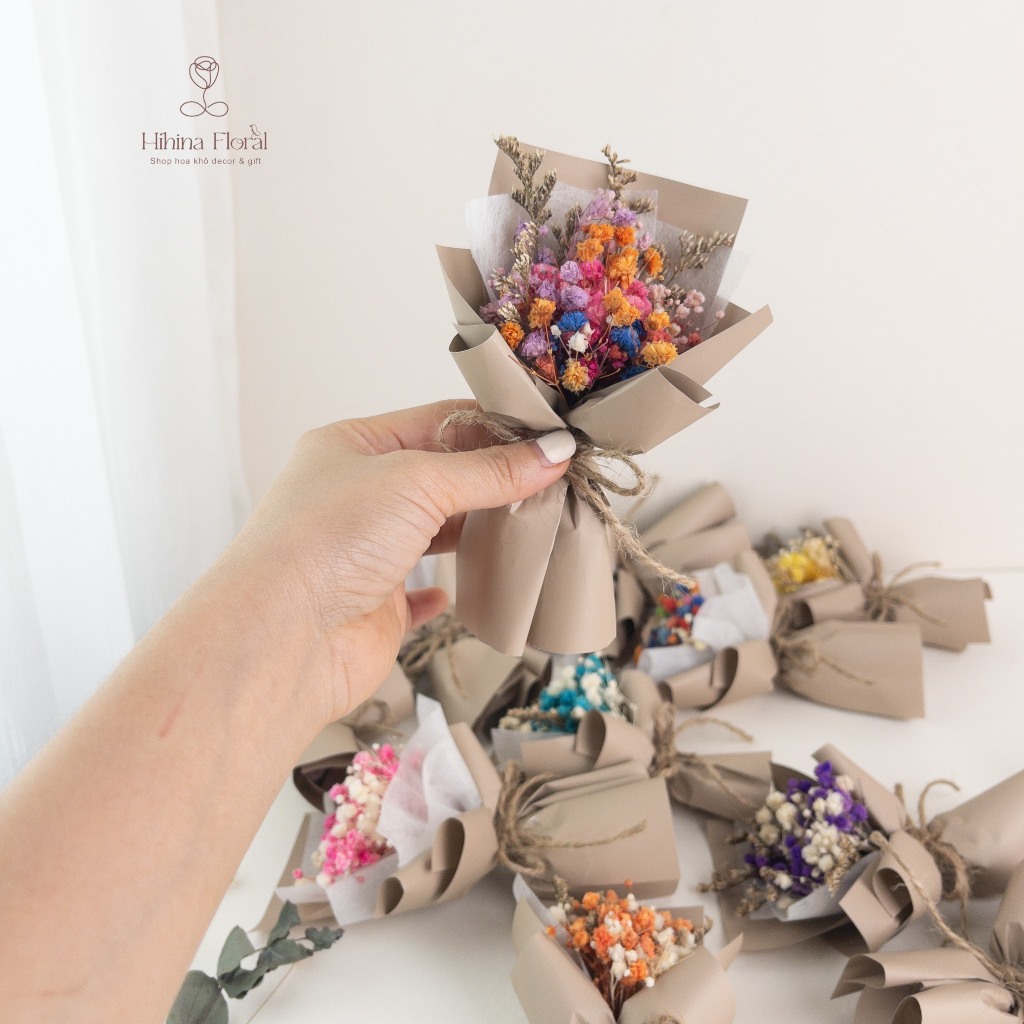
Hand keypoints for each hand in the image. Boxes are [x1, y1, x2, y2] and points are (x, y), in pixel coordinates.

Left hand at [223, 400, 573, 724]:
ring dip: (480, 528)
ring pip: (438, 531)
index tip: (549, 434)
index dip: (494, 425)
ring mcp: (368, 551)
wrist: (283, 637)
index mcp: (353, 445)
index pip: (437, 421)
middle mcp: (358, 495)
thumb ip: (489, 471)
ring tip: (535, 523)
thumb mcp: (416, 482)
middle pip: (442, 476)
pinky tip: (468, 584)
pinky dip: (449, 588)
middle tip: (556, 478)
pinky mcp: (378, 605)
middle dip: (496, 477)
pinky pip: (422, 592)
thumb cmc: (330, 537)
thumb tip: (554, 453)